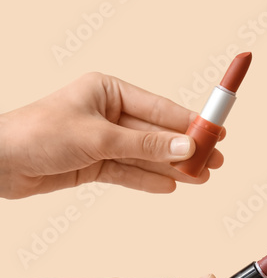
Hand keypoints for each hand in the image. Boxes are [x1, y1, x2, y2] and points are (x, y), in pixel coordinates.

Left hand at [0, 72, 224, 198]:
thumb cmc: (37, 134)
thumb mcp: (99, 138)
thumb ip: (146, 146)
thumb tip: (186, 147)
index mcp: (107, 91)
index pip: (160, 107)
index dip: (191, 121)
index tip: (218, 132)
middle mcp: (106, 113)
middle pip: (156, 133)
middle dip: (185, 149)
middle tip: (215, 161)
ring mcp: (100, 139)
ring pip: (145, 155)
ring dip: (171, 168)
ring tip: (200, 178)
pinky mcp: (91, 163)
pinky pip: (127, 172)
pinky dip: (147, 180)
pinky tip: (171, 186)